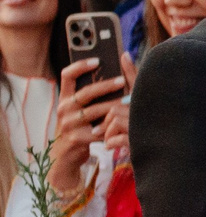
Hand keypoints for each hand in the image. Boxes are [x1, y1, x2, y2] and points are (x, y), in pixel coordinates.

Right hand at [45, 58, 125, 199]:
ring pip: (95, 111)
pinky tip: (127, 124)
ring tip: (130, 101)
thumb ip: (92, 95)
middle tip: (123, 80)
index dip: (80, 66)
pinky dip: (114, 127)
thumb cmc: (81, 127)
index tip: (98, 60)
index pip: (67, 75)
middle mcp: (64, 108)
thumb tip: (113, 74)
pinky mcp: (77, 138)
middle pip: (85, 93)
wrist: (67, 156)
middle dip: (105, 86)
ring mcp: (69, 124)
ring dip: (114, 106)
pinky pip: (100, 130)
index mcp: (66, 97)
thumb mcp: (81, 110)